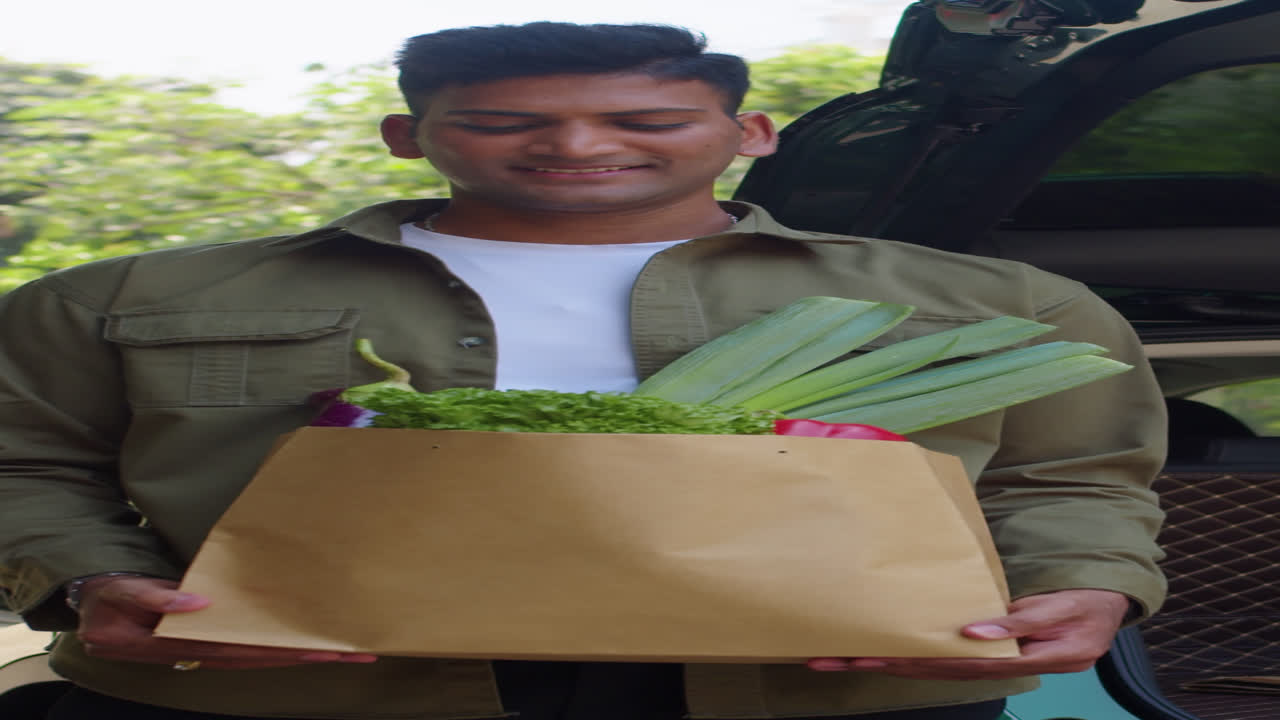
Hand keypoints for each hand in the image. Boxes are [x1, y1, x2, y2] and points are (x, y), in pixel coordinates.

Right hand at [75, 575, 378, 668]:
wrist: (93, 599)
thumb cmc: (109, 593)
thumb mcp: (122, 590)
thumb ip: (155, 594)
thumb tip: (198, 602)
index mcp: (174, 643)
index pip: (236, 650)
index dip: (278, 649)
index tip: (318, 648)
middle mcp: (196, 652)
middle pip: (258, 658)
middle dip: (307, 656)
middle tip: (354, 652)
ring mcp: (203, 649)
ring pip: (259, 655)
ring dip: (301, 654)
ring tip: (346, 650)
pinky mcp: (209, 640)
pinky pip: (250, 646)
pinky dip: (281, 647)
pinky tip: (308, 644)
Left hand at [806, 589, 1131, 679]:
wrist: (1108, 605)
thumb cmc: (1087, 605)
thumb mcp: (1062, 610)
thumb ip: (1020, 622)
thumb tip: (974, 632)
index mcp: (1020, 660)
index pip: (955, 664)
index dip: (914, 661)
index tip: (873, 657)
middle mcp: (999, 665)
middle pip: (932, 669)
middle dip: (881, 665)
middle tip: (833, 659)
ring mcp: (991, 659)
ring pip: (931, 664)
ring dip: (886, 661)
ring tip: (841, 657)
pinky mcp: (985, 647)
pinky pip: (942, 654)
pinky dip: (910, 654)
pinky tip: (880, 651)